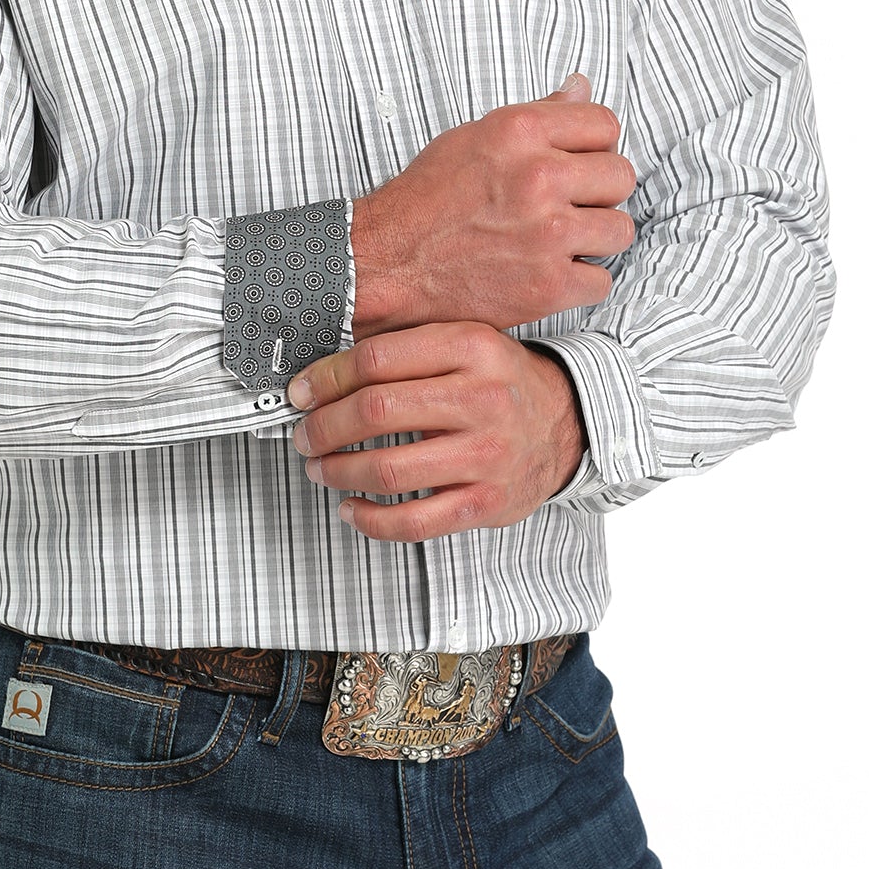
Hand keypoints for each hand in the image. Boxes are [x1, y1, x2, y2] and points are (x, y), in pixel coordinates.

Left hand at [287, 323, 585, 541]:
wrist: (567, 424)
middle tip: (305, 434)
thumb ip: (404, 352)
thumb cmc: (499, 384)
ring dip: (338, 471)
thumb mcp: (464, 346)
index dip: (326, 378)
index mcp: (471, 347)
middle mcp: (483, 399)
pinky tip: (350, 507)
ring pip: (389, 469)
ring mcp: (487, 455)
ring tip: (321, 467)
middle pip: (376, 410)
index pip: (376, 360)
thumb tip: (320, 378)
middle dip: (324, 426)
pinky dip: (370, 519)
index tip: (302, 393)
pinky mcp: (487, 503)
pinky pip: (414, 522)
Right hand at [349, 72, 636, 337]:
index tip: (574, 168)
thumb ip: (536, 114)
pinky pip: (601, 281)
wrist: (386, 265)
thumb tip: (581, 86)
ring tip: (559, 244)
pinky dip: (578, 284)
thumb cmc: (425, 202)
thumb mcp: (474, 138)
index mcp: (521, 131)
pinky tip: (548, 275)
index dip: (592, 149)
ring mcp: (547, 233)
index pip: (605, 125)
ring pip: (619, 229)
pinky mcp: (548, 284)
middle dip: (597, 194)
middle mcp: (538, 176)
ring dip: (594, 240)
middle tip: (566, 208)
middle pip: (620, 176)